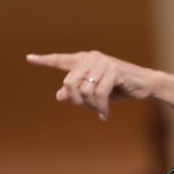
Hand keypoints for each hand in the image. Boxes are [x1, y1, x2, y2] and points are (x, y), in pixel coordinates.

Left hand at [26, 51, 152, 120]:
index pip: (61, 60)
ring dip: (91, 105)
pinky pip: (99, 94)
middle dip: (76, 100)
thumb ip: (78, 92)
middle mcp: (91, 58)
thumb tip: (59, 95)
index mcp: (85, 60)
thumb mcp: (95, 92)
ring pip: (84, 90)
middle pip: (69, 83)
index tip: (29, 58)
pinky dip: (101, 108)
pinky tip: (105, 115)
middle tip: (88, 108)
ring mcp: (102, 62)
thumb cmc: (119, 88)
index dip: (45, 60)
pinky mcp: (113, 70)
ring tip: (99, 110)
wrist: (144, 84)